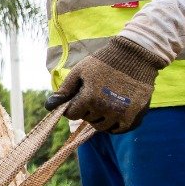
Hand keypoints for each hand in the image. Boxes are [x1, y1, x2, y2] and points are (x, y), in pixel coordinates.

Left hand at [45, 38, 165, 133]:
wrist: (134, 56)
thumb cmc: (103, 62)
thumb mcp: (79, 72)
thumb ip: (65, 90)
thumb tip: (49, 106)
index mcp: (89, 98)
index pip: (72, 114)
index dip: (73, 105)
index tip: (79, 96)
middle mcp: (105, 109)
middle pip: (87, 120)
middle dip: (87, 110)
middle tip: (95, 95)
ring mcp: (122, 114)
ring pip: (102, 127)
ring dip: (100, 118)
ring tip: (105, 101)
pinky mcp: (135, 116)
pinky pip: (119, 130)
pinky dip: (115, 124)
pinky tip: (115, 111)